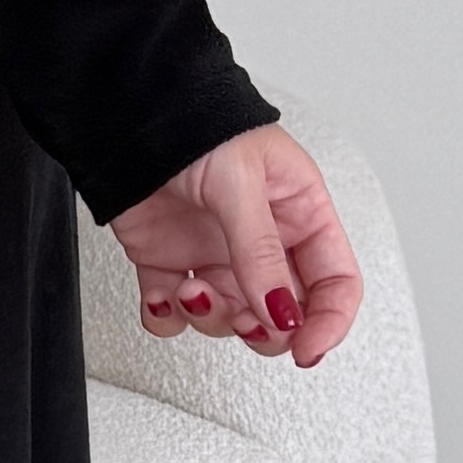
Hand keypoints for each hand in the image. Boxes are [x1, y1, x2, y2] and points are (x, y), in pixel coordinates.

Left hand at [111, 129, 363, 367]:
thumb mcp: (240, 182)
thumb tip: (281, 313)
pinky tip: (160, 296)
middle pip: (284, 314)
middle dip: (263, 330)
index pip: (335, 281)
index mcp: (299, 213)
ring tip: (190, 291)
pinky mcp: (170, 263)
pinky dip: (164, 316)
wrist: (128, 112)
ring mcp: (216, 254)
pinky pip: (173, 313)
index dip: (329, 321)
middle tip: (245, 319)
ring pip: (230, 320)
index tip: (306, 350)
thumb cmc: (196, 125)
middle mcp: (263, 239)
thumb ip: (261, 251)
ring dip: (210, 318)